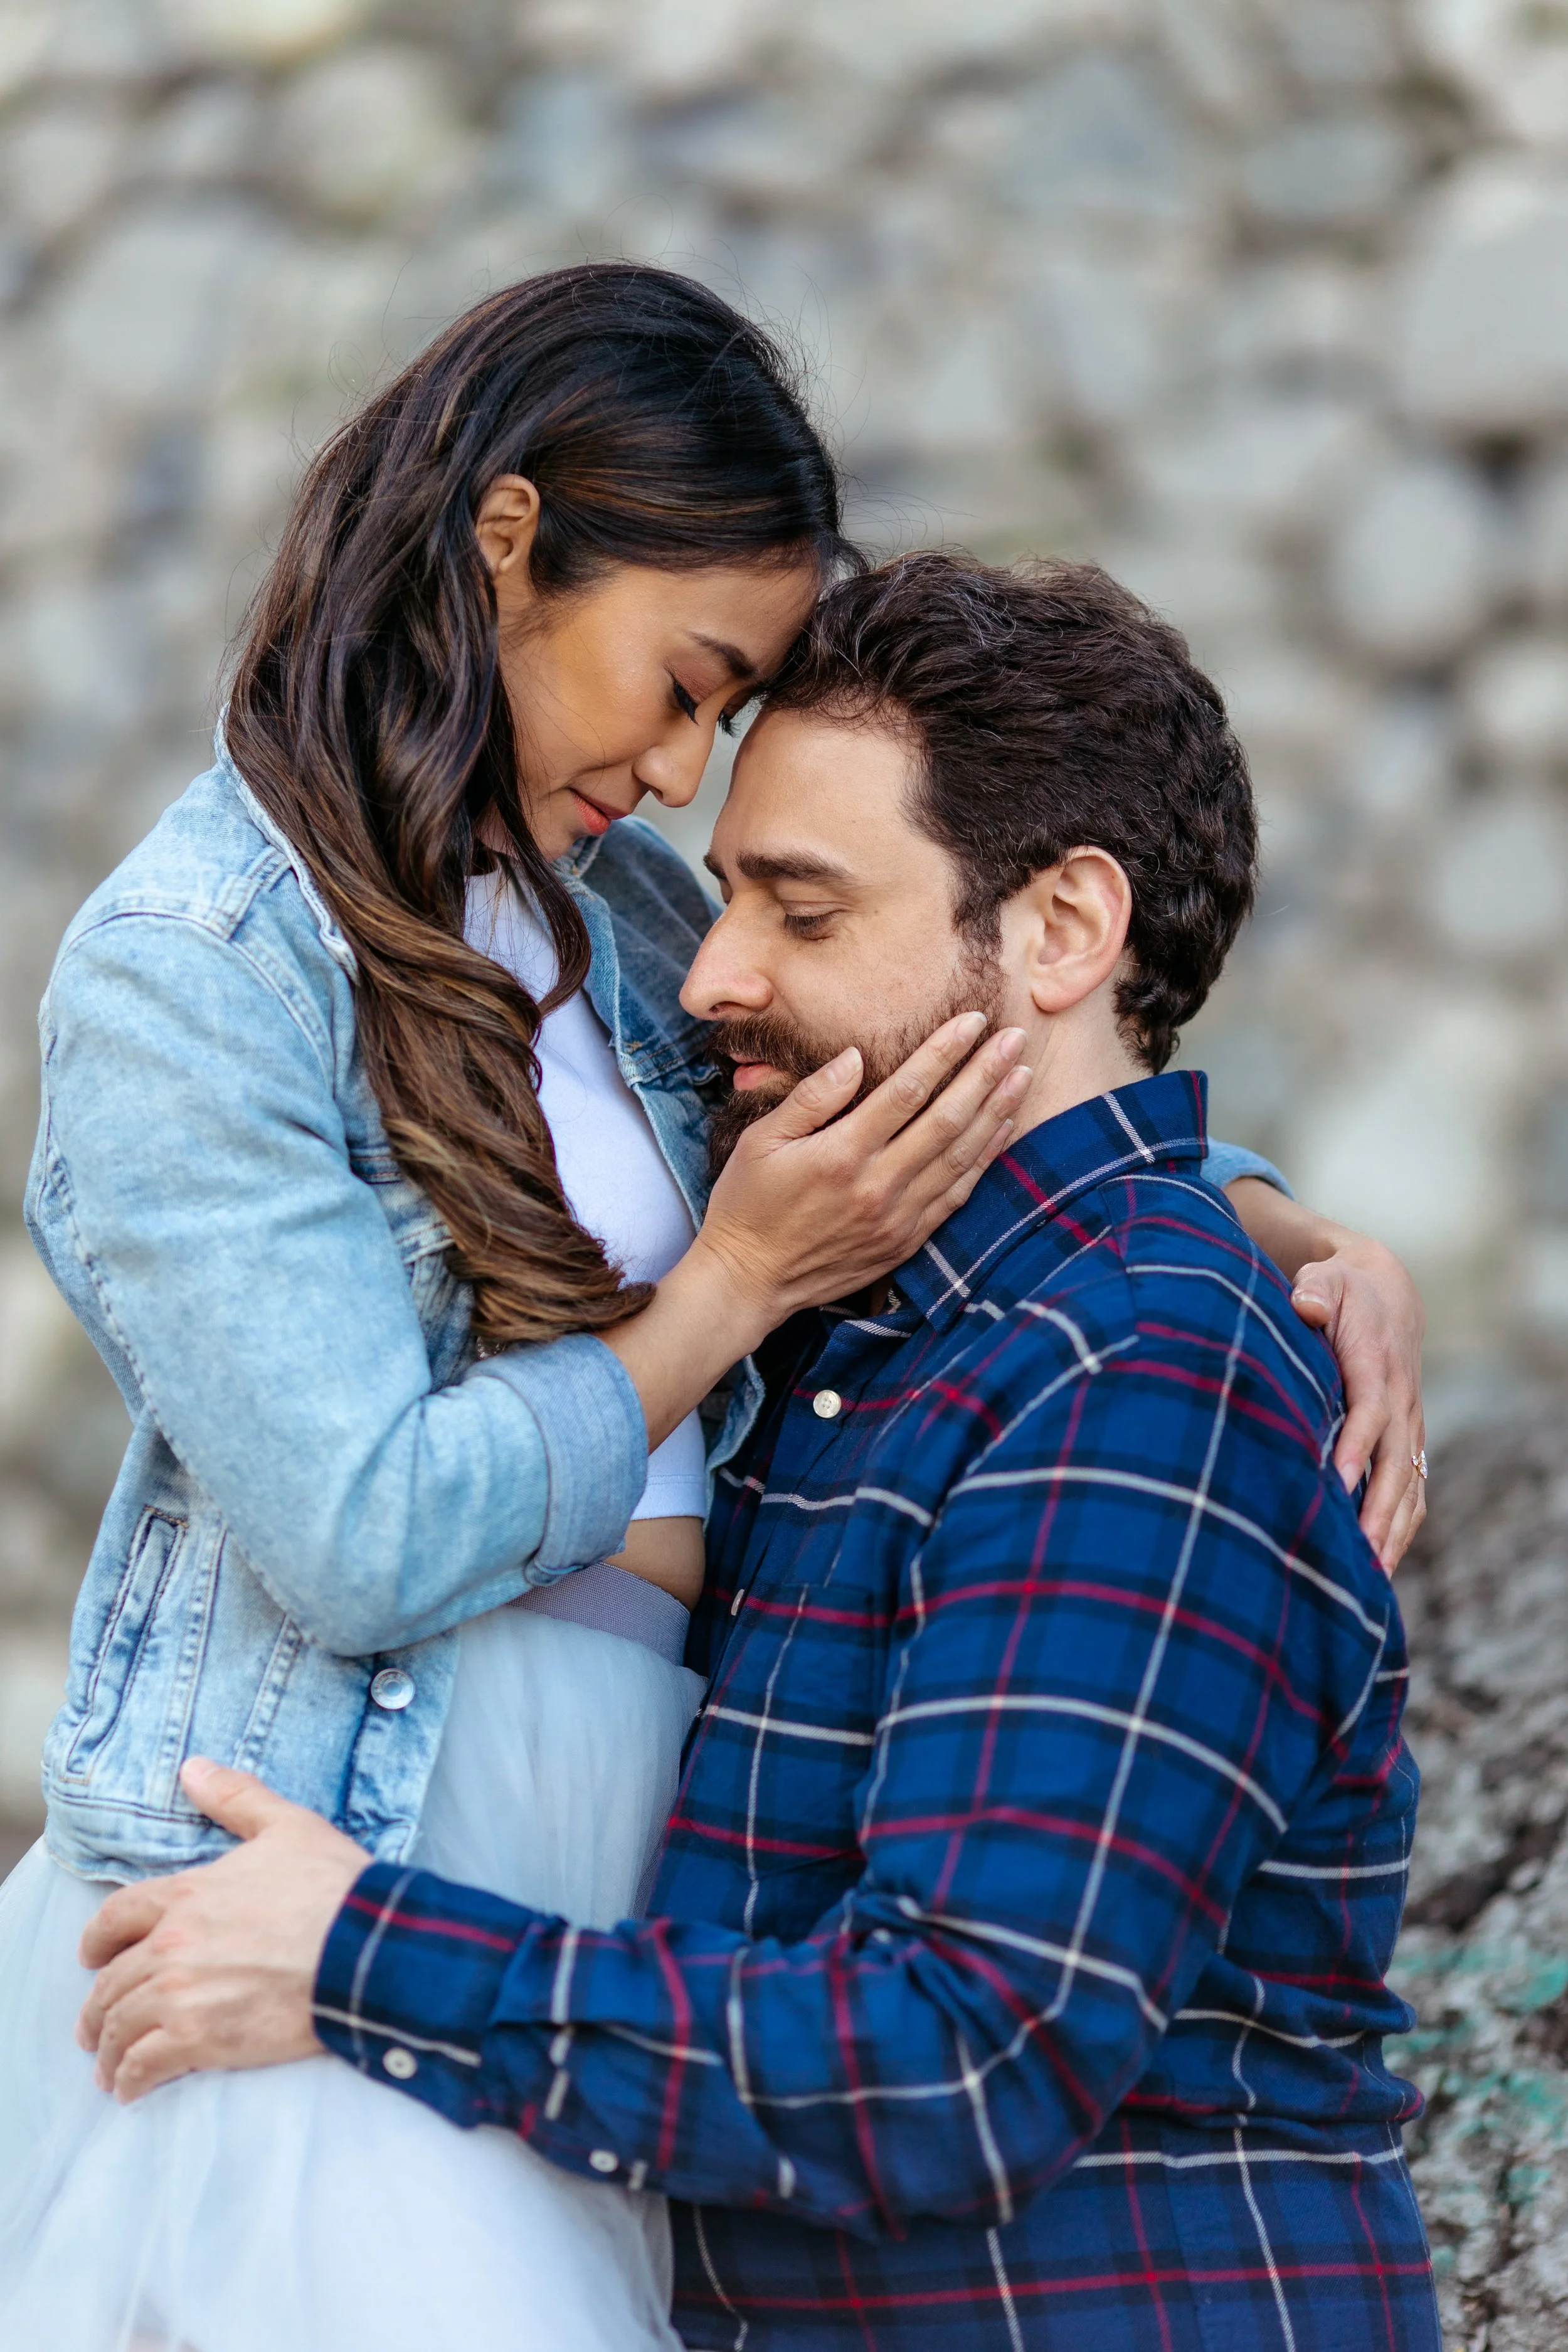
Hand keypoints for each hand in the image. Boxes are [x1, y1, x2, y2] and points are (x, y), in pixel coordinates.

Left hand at [76, 1757, 367, 2102]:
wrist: (363, 1950)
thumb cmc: (333, 1888)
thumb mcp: (288, 1826)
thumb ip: (236, 1798)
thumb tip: (193, 1768)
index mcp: (187, 1894)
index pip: (118, 1916)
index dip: (97, 1939)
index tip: (89, 1956)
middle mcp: (171, 1945)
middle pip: (112, 1980)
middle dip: (98, 2006)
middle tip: (94, 2026)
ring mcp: (180, 1995)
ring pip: (121, 2025)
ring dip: (108, 2047)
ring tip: (108, 2065)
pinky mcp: (199, 2040)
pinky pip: (144, 2066)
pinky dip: (129, 2080)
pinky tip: (129, 2089)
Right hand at [697, 1012, 1030, 1334]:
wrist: (749, 1280)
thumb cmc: (748, 1202)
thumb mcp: (761, 1141)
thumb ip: (812, 1097)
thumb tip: (855, 1057)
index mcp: (841, 1154)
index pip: (907, 1091)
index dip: (944, 1052)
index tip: (972, 1021)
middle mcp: (877, 1186)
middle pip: (947, 1120)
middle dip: (985, 1074)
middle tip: (1014, 1038)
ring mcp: (898, 1218)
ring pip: (962, 1157)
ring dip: (996, 1112)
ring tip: (1023, 1075)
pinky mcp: (907, 1241)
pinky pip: (957, 1195)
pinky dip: (985, 1160)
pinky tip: (1003, 1129)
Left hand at [1289, 1235, 1425, 1573]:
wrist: (1386, 1294)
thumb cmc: (1342, 1291)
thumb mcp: (1327, 1278)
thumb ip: (1315, 1290)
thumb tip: (1305, 1304)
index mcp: (1377, 1365)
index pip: (1369, 1411)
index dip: (1355, 1446)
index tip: (1336, 1482)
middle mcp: (1400, 1400)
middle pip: (1395, 1462)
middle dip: (1378, 1508)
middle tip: (1359, 1551)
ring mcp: (1408, 1425)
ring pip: (1409, 1485)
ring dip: (1392, 1530)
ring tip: (1371, 1577)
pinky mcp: (1407, 1441)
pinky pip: (1412, 1491)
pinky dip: (1401, 1528)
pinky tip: (1380, 1565)